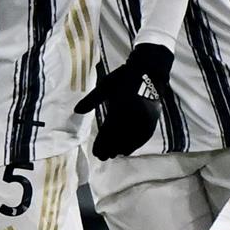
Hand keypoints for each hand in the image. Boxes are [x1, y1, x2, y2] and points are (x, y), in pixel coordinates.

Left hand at [74, 43, 171, 159]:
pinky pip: (142, 138)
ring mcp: (144, 119)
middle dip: (110, 149)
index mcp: (119, 107)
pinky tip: (127, 151)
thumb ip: (91, 100)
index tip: (95, 152)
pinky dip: (134, 146)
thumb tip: (76, 111)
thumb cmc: (123, 78)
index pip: (109, 131)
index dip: (102, 143)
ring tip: (112, 155)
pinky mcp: (152, 120)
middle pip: (119, 138)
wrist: (148, 71)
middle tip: (101, 157)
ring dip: (121, 149)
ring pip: (131, 140)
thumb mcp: (104, 86)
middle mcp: (133, 116)